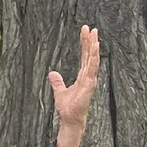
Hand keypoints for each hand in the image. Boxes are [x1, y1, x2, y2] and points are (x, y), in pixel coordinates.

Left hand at [49, 25, 100, 146]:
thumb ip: (57, 82)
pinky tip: (95, 49)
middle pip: (90, 55)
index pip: (85, 56)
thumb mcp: (59, 91)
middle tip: (91, 28)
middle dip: (90, 41)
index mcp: (83, 75)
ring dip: (94, 47)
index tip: (85, 32)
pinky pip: (92, 69)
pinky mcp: (89, 85)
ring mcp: (90, 80)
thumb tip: (52, 73)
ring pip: (93, 60)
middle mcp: (88, 76)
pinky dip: (94, 59)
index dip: (85, 44)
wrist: (69, 119)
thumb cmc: (68, 107)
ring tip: (95, 34)